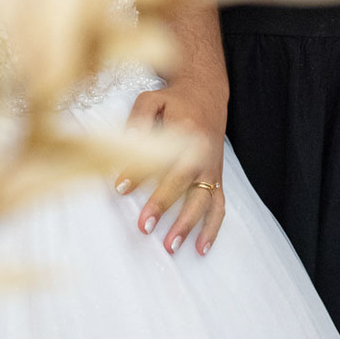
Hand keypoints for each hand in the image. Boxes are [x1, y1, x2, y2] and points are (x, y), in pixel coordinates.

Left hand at [116, 80, 226, 256]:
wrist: (206, 91)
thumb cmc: (174, 99)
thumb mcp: (150, 99)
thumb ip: (137, 122)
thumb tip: (125, 152)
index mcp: (186, 132)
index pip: (161, 156)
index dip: (140, 173)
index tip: (120, 187)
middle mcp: (201, 152)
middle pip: (184, 183)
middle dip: (163, 206)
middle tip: (144, 226)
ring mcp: (211, 167)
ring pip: (203, 200)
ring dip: (189, 225)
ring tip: (170, 246)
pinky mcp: (216, 177)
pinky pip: (218, 206)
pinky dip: (212, 228)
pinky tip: (201, 247)